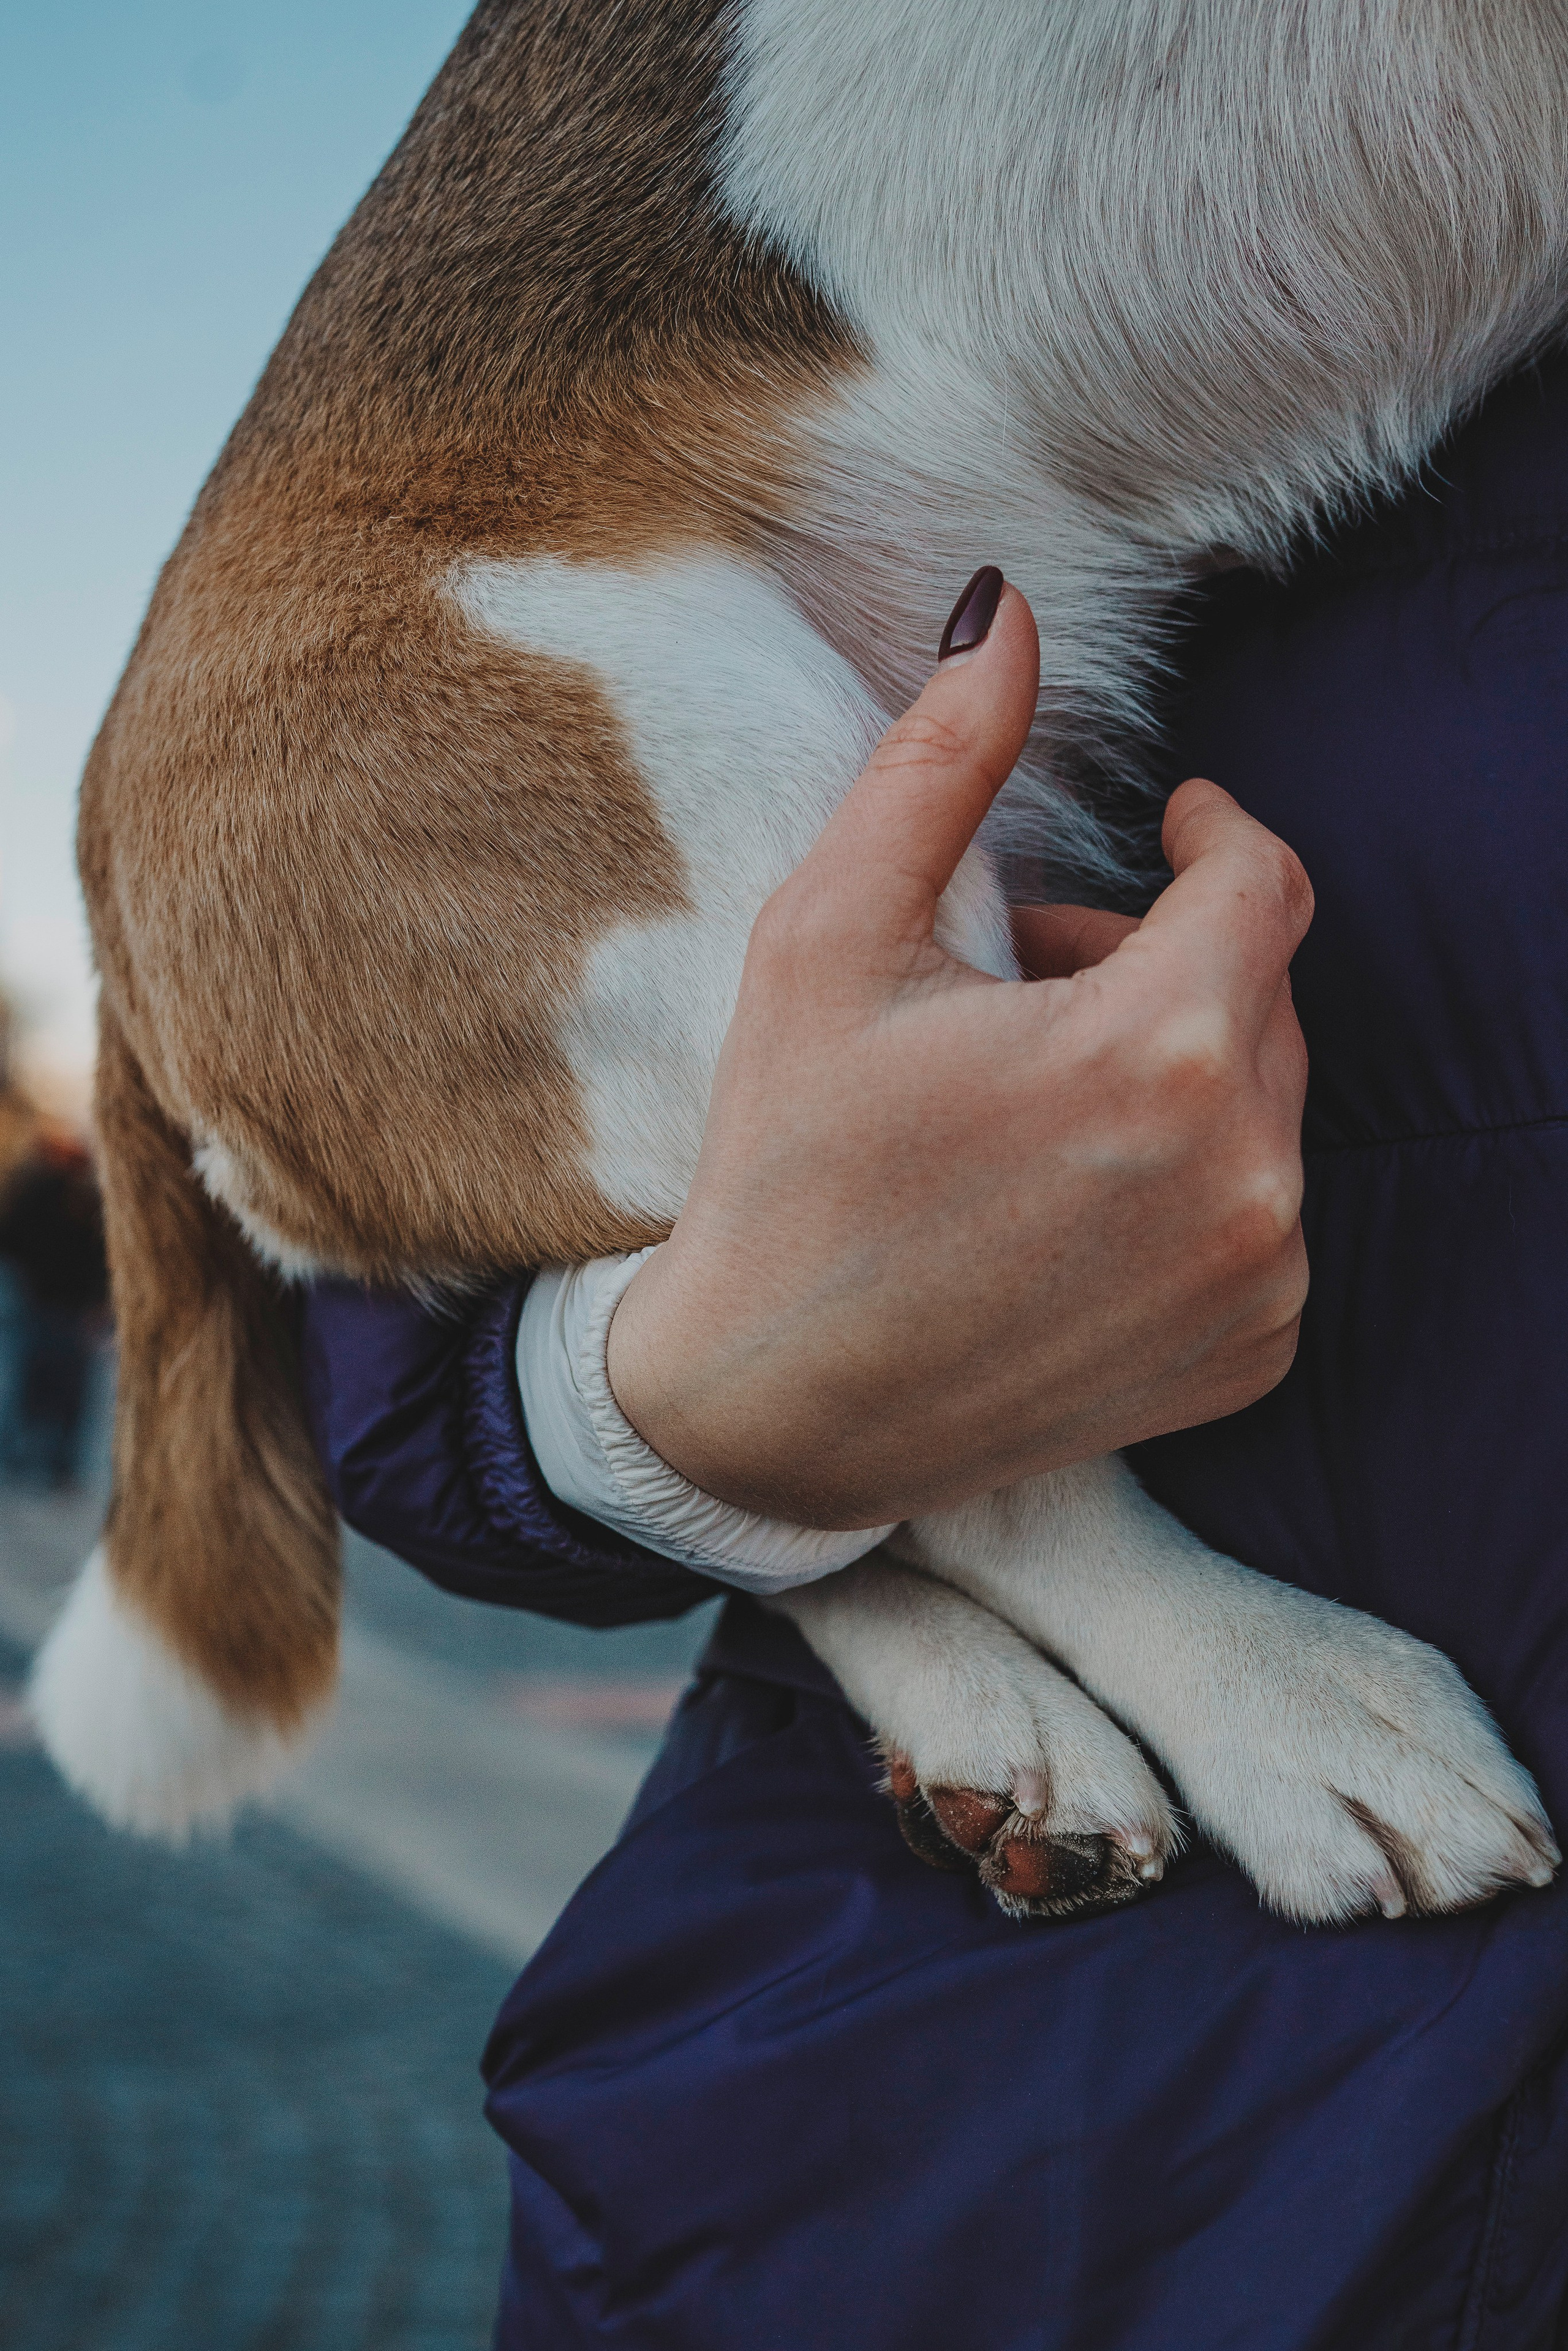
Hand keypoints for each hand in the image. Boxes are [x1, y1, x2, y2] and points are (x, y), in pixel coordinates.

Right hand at [607, 579, 1311, 1526]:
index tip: (1174, 825)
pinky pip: (1262, 1214)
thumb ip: (940, 763)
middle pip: (1261, 992)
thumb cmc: (788, 1167)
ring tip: (1034, 1093)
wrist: (771, 1408)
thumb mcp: (830, 941)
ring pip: (1264, 1103)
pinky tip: (1068, 1204)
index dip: (1218, 832)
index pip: (1264, 881)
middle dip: (1161, 958)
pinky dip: (1191, 1181)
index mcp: (1157, 1051)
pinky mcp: (1250, 1355)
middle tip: (1028, 978)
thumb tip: (1006, 609)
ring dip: (1176, 1068)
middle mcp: (1245, 1173)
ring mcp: (1258, 1277)